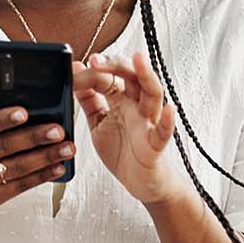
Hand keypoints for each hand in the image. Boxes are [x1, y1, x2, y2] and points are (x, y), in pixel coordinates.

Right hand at [0, 91, 75, 217]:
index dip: (1, 119)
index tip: (24, 112)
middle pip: (3, 147)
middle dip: (34, 137)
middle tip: (57, 129)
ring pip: (16, 169)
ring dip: (45, 157)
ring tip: (67, 147)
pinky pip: (20, 187)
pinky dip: (42, 176)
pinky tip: (57, 166)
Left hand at [73, 51, 191, 205]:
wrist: (140, 182)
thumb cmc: (122, 151)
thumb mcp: (98, 122)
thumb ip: (88, 100)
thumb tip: (77, 72)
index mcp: (122, 101)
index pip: (109, 78)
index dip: (93, 72)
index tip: (74, 69)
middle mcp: (137, 107)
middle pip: (132, 77)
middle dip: (116, 64)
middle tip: (97, 60)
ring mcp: (148, 123)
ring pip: (153, 94)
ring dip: (146, 76)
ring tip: (139, 61)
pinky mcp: (156, 144)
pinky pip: (163, 131)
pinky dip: (168, 120)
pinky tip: (169, 109)